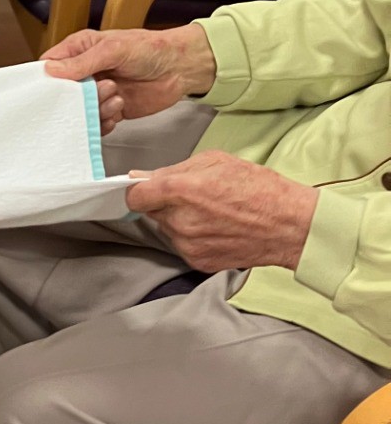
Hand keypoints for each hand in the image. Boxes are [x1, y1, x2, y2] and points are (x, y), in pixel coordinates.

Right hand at [43, 26, 217, 134]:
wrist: (181, 67)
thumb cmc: (150, 48)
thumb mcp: (113, 49)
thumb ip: (82, 62)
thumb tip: (51, 69)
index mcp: (80, 50)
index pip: (50, 65)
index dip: (47, 79)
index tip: (49, 91)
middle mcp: (86, 72)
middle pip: (63, 93)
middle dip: (76, 98)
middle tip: (93, 93)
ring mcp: (98, 92)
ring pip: (81, 110)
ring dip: (96, 109)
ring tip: (115, 97)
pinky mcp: (112, 109)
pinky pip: (97, 123)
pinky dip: (104, 123)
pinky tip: (116, 111)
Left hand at [126, 153, 318, 272]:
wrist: (290, 226)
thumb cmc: (259, 188)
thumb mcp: (215, 161)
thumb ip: (174, 169)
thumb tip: (142, 177)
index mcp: (181, 190)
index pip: (135, 196)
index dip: (139, 190)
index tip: (145, 188)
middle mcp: (180, 221)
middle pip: (152, 211)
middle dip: (165, 202)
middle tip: (193, 196)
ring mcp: (189, 244)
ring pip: (167, 228)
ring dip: (179, 220)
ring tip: (211, 212)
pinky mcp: (199, 261)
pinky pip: (183, 245)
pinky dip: (192, 236)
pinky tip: (216, 228)